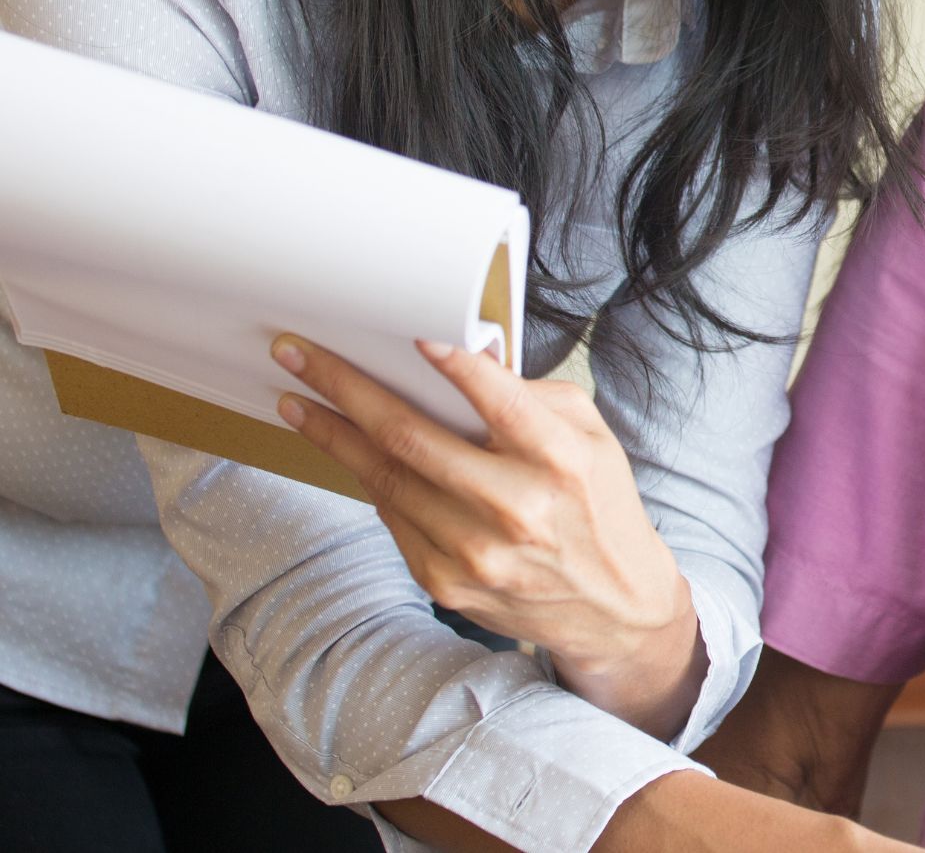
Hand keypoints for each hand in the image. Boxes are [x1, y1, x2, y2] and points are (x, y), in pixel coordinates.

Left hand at [272, 334, 704, 734]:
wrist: (611, 606)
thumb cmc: (600, 506)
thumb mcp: (593, 438)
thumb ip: (536, 397)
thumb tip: (469, 362)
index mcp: (560, 461)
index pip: (497, 401)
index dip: (453, 364)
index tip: (410, 333)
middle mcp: (516, 508)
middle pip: (410, 438)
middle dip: (345, 388)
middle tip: (300, 355)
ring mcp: (475, 552)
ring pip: (384, 479)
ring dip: (332, 433)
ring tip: (298, 400)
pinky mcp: (446, 582)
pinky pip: (392, 516)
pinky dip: (366, 477)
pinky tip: (346, 449)